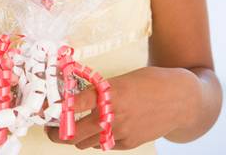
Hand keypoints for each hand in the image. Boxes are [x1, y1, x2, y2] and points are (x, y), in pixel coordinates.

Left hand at [45, 66, 198, 149]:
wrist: (181, 100)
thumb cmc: (151, 82)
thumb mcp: (122, 79)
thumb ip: (100, 89)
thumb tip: (76, 95)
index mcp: (111, 92)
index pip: (74, 104)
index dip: (56, 108)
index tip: (45, 107)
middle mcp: (114, 115)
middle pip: (74, 133)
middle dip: (57, 133)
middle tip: (49, 127)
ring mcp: (121, 132)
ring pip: (86, 142)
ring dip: (75, 137)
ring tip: (68, 128)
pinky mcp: (128, 143)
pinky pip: (104, 145)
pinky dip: (96, 138)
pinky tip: (96, 129)